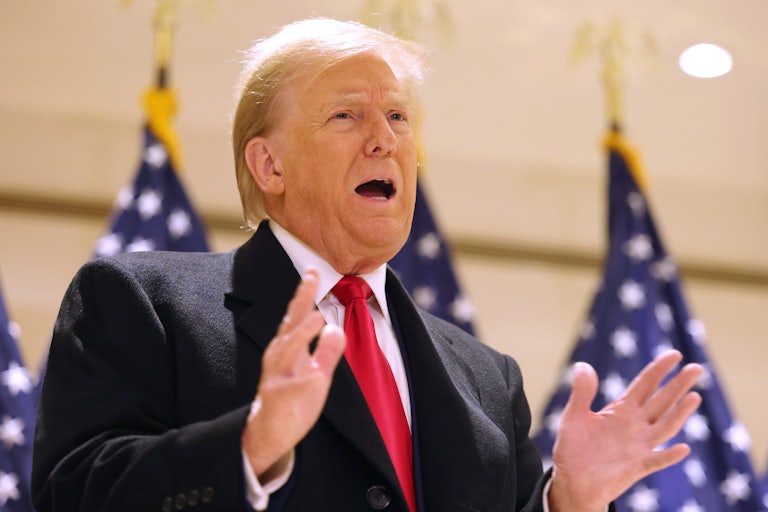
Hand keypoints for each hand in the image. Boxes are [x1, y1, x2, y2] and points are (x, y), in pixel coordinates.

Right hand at [241, 269, 345, 477]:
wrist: (268, 435)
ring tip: (316, 317)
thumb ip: (326, 352)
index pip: (297, 316)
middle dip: (300, 300)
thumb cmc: (291, 400)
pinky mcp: (278, 399)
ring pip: (287, 351)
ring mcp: (276, 377)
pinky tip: (317, 378)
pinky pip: (293, 389)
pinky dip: (305, 382)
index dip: (305, 293)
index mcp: (288, 349)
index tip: (313, 270)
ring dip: (301, 334)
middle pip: (290, 323)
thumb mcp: (315, 373)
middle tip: (311, 277)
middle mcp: (279, 358)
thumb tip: (336, 328)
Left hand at [548, 350, 702, 511]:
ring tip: (694, 397)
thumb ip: (582, 392)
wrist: (572, 480)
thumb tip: (582, 365)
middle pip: (662, 401)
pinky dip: (669, 456)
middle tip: (696, 368)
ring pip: (665, 426)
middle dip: (678, 384)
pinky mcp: (637, 467)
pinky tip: (682, 448)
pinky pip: (656, 460)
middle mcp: (635, 425)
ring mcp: (639, 446)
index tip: (675, 355)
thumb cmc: (574, 448)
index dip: (659, 369)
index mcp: (621, 409)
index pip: (645, 385)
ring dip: (680, 413)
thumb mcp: (574, 416)